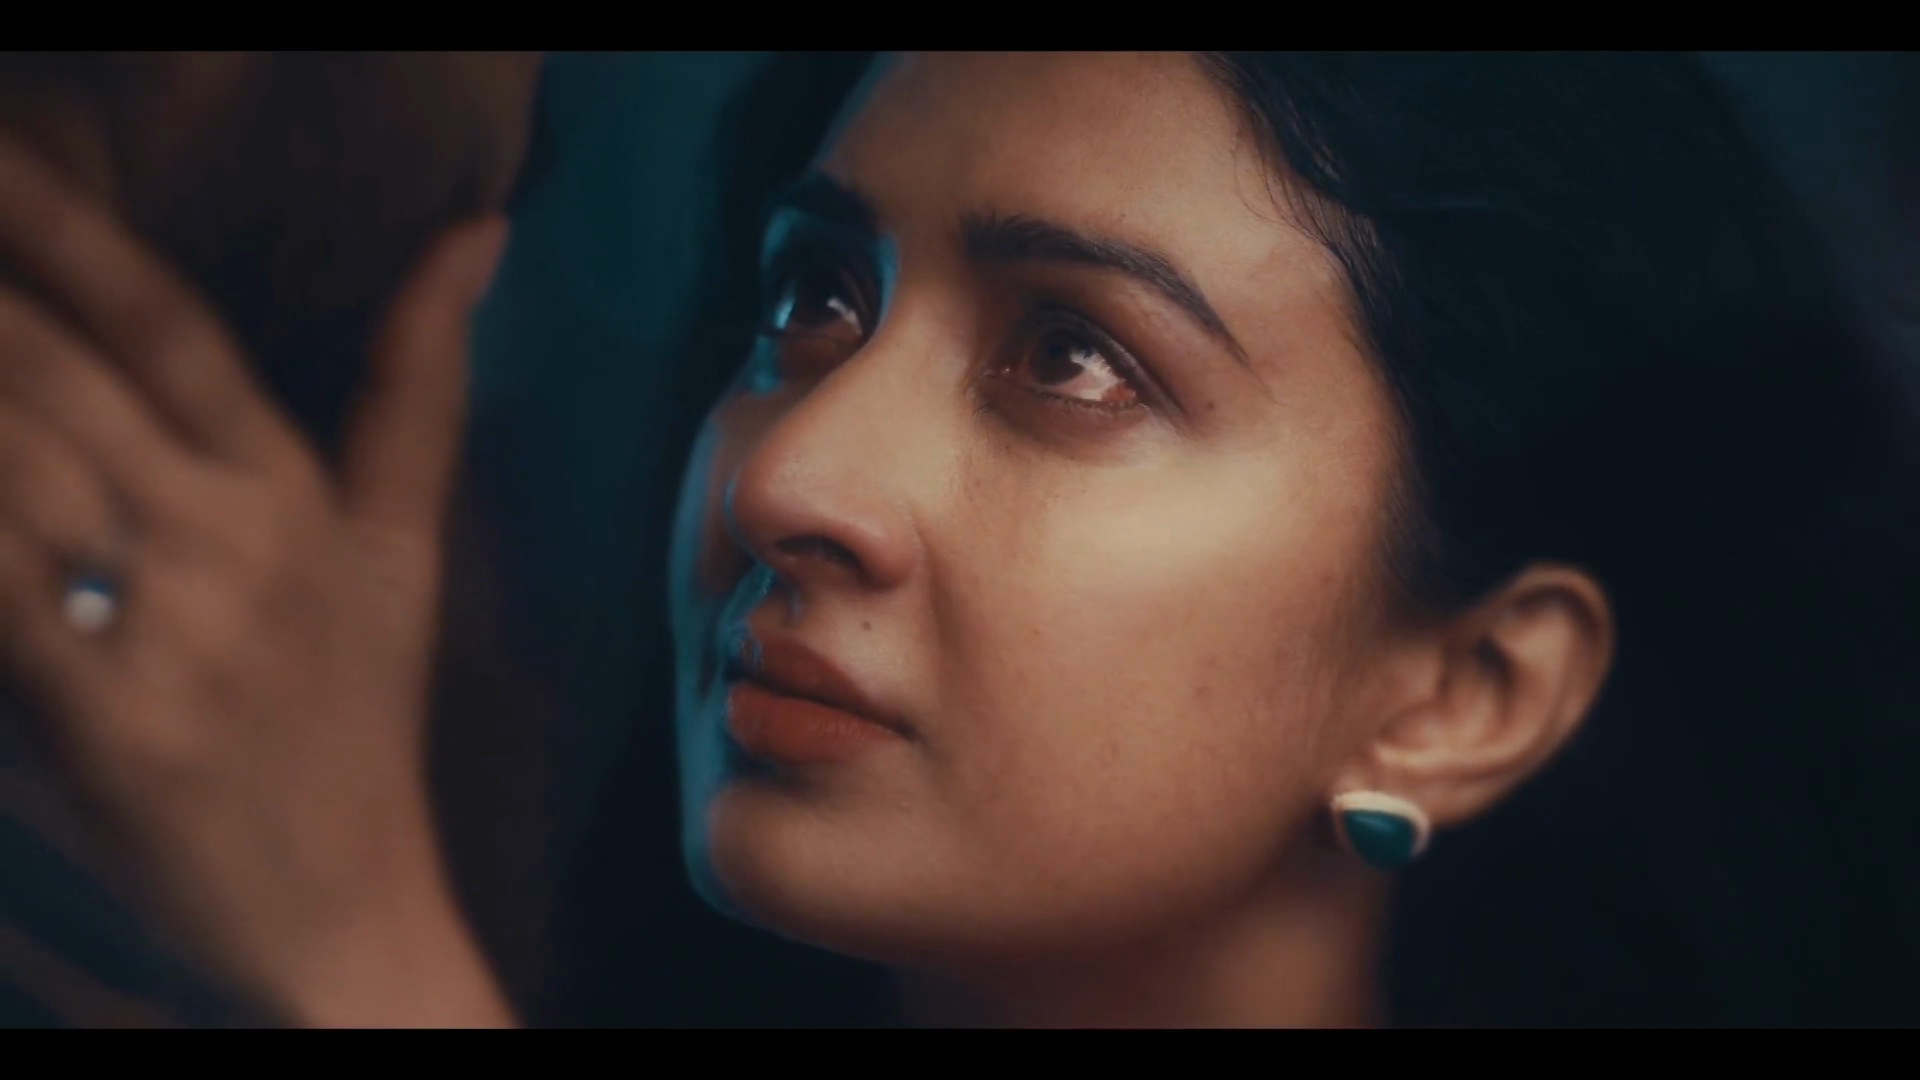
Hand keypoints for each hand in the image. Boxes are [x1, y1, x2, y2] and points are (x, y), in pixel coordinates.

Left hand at [0, 137, 513, 1025]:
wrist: (347, 904)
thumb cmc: (362, 718)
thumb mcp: (406, 549)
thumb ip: (417, 383)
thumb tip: (476, 233)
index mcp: (294, 489)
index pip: (170, 323)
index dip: (69, 227)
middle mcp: (231, 540)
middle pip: (60, 377)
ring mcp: (164, 630)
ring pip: (15, 468)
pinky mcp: (99, 722)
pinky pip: (1, 593)